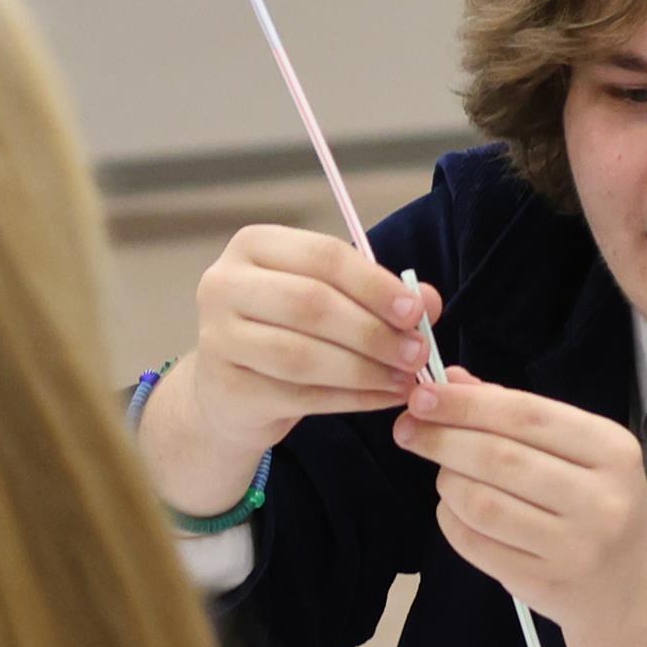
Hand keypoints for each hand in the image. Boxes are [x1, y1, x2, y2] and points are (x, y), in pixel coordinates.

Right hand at [186, 225, 440, 452]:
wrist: (232, 391)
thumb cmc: (288, 331)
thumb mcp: (332, 302)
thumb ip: (379, 295)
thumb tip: (428, 300)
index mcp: (254, 246)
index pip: (323, 257)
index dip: (374, 285)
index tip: (414, 312)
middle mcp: (224, 284)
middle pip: (311, 304)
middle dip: (373, 331)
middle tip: (417, 353)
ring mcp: (217, 337)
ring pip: (303, 355)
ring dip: (365, 370)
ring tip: (406, 380)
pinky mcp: (226, 388)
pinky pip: (300, 395)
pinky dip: (351, 399)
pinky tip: (384, 399)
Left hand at [393, 370, 646, 646]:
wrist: (633, 591)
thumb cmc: (600, 507)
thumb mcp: (580, 453)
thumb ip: (516, 413)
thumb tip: (449, 381)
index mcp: (612, 451)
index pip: (526, 415)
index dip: (466, 404)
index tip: (421, 395)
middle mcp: (600, 499)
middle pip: (499, 458)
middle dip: (442, 439)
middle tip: (408, 429)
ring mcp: (573, 547)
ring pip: (480, 503)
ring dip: (447, 483)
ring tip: (445, 475)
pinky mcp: (544, 583)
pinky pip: (474, 543)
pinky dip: (451, 520)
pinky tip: (455, 510)